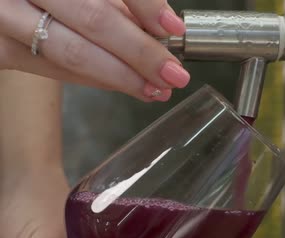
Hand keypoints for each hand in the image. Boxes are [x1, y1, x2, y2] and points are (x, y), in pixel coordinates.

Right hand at [0, 0, 189, 101]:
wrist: (4, 3)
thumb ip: (119, 3)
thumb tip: (161, 28)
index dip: (145, 5)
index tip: (173, 29)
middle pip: (93, 19)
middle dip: (141, 52)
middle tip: (174, 74)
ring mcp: (3, 16)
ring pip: (70, 52)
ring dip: (121, 76)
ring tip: (156, 88)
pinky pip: (50, 70)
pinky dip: (93, 80)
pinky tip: (123, 86)